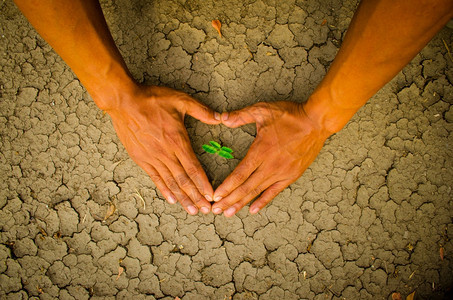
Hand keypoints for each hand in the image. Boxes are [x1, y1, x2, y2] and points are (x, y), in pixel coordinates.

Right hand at [106, 85, 220, 214]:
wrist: (123, 102)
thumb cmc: (152, 99)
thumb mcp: (181, 100)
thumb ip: (202, 111)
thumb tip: (220, 118)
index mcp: (178, 141)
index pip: (194, 168)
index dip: (203, 184)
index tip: (211, 197)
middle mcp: (166, 153)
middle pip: (184, 180)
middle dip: (196, 197)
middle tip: (206, 211)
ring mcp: (152, 158)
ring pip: (170, 182)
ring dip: (182, 198)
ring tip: (192, 211)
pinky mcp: (141, 159)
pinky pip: (155, 178)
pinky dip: (164, 190)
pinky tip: (172, 200)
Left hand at [212, 101, 331, 216]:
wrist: (316, 122)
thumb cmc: (290, 115)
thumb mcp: (262, 110)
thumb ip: (240, 116)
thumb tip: (221, 117)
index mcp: (261, 151)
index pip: (239, 174)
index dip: (226, 187)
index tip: (215, 197)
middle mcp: (270, 166)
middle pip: (245, 187)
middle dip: (229, 200)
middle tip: (216, 211)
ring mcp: (281, 172)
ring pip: (257, 192)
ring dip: (242, 203)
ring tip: (229, 213)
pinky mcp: (292, 175)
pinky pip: (274, 192)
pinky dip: (263, 201)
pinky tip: (253, 210)